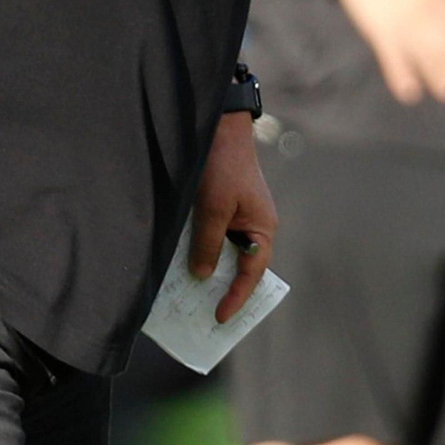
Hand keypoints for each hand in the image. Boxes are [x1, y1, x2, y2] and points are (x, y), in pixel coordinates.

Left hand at [189, 112, 277, 322]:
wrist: (218, 126)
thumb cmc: (223, 165)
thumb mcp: (213, 208)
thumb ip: (208, 243)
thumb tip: (201, 275)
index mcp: (262, 228)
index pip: (252, 273)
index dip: (236, 297)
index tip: (220, 318)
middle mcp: (253, 225)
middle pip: (240, 266)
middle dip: (222, 288)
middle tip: (202, 313)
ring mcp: (238, 216)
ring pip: (225, 252)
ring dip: (209, 268)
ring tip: (188, 294)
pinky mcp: (223, 206)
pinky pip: (214, 236)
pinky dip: (201, 249)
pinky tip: (182, 260)